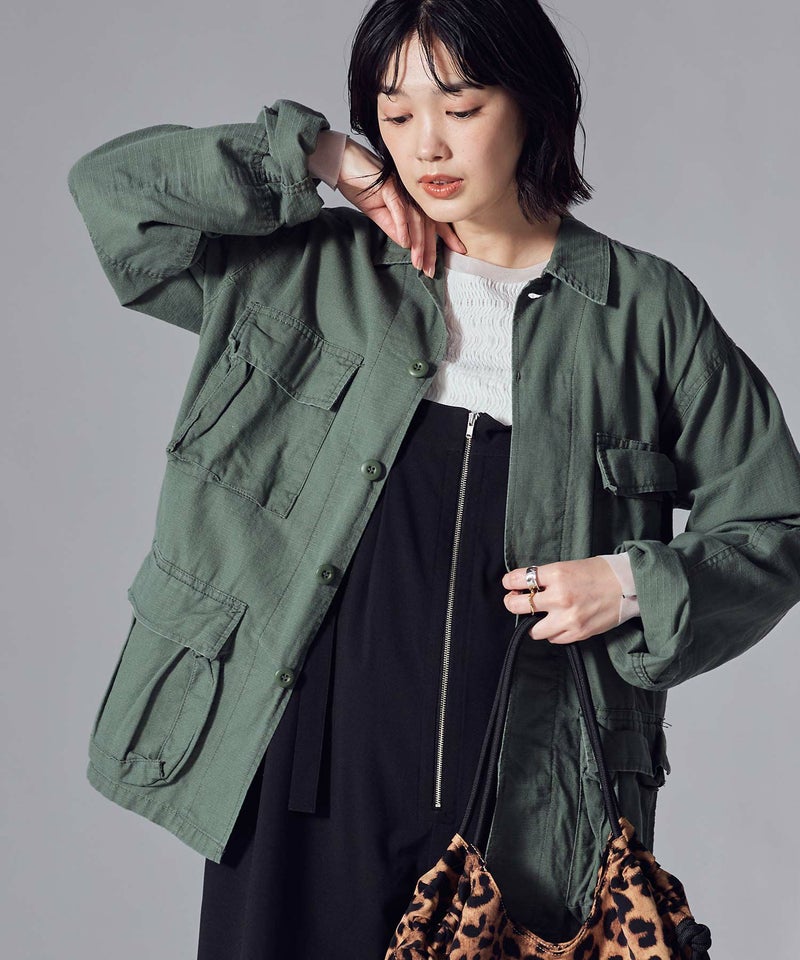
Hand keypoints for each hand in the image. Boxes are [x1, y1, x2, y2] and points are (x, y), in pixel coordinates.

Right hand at [336, 137, 466, 275]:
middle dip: (431, 249)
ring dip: (418, 243)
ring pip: (415, 219)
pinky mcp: (388, 186)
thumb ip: (393, 228)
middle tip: (431, 270)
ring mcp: (402, 189)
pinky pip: (398, 208)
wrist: (344, 164)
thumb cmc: (361, 185)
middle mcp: (411, 194)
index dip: (446, 236)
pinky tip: (404, 243)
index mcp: (412, 200)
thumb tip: (408, 245)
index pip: (432, 220)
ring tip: (418, 262)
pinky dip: (402, 226)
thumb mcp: (378, 213)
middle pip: (427, 224)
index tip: (457, 251)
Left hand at [501, 557, 621, 643]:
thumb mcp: (569, 566)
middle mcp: (560, 597)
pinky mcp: (578, 632)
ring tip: (537, 616)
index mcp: (557, 574)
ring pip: (533, 630)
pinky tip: (556, 623)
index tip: (509, 584)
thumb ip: (548, 577)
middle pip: (519, 606)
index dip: (509, 582)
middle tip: (514, 601)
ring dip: (532, 623)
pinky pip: (553, 638)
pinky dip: (551, 632)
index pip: (520, 579)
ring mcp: (568, 618)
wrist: (630, 586)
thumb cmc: (600, 572)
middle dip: (512, 603)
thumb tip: (526, 586)